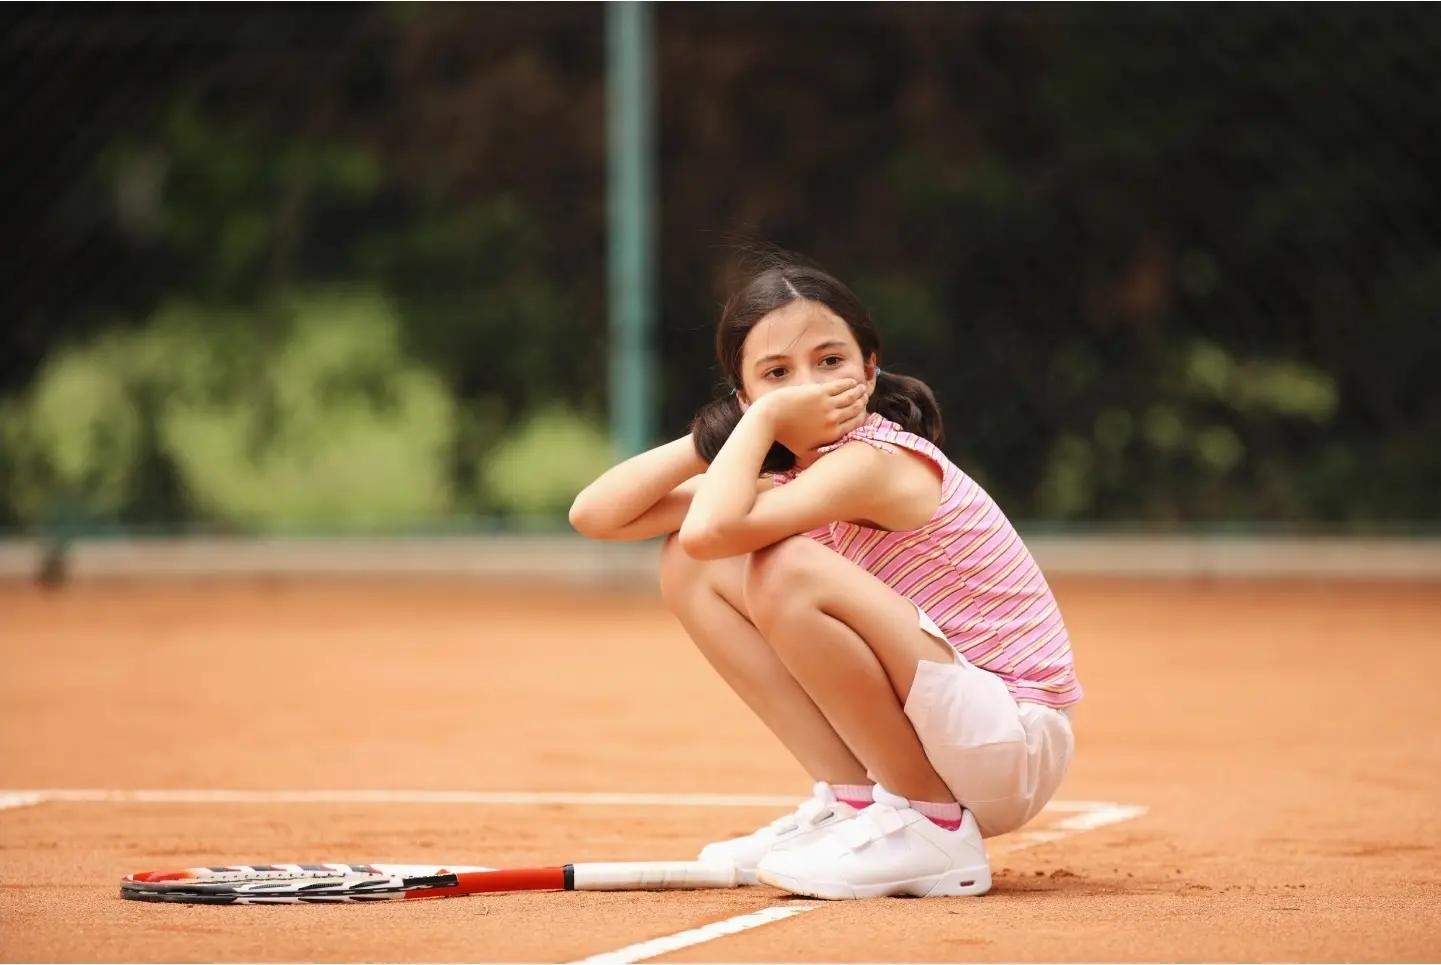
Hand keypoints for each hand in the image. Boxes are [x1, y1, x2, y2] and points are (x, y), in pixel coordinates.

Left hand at [752, 379, 869, 452]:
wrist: (771, 417)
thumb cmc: (785, 436)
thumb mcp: (803, 452)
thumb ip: (817, 456)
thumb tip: (826, 459)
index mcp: (832, 434)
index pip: (855, 424)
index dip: (861, 416)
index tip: (863, 412)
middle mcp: (834, 420)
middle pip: (855, 409)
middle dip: (862, 403)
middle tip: (864, 398)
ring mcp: (828, 405)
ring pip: (851, 396)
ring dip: (858, 392)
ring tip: (861, 389)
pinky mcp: (820, 392)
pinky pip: (841, 386)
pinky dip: (848, 384)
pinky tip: (851, 382)